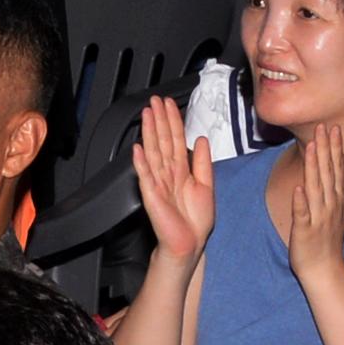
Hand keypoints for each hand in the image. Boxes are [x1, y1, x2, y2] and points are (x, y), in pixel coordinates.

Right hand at [131, 96, 216, 259]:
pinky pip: (145, 175)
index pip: (176, 140)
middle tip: (155, 100)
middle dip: (159, 119)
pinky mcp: (151, 195)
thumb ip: (204, 162)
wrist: (189, 244)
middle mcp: (168, 172)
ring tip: (146, 114)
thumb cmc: (196, 220)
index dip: (173, 121)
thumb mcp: (206, 186)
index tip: (169, 104)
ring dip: (149, 132)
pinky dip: (141, 162)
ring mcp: (158, 182)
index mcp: (181, 170)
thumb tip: (202, 138)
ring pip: (153, 152)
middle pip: (163, 141)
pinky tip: (137, 148)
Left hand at [285, 123, 343, 287]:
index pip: (336, 169)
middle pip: (327, 172)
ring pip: (316, 188)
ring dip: (314, 167)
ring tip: (311, 147)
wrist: (325, 270)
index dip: (334, 148)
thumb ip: (333, 190)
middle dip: (325, 148)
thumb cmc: (327, 241)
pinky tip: (298, 188)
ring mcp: (318, 218)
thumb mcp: (336, 212)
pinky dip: (301, 201)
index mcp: (336, 200)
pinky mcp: (305, 231)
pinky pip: (302, 214)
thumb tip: (331, 168)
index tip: (333, 128)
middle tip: (323, 126)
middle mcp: (330, 206)